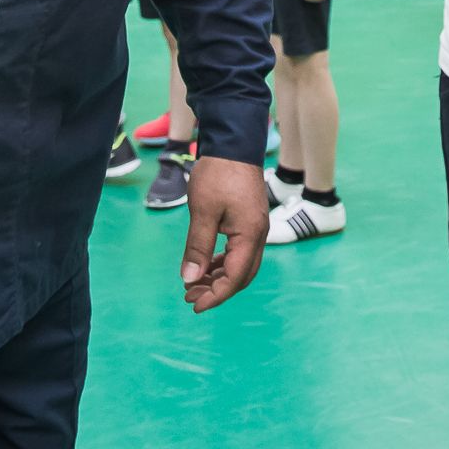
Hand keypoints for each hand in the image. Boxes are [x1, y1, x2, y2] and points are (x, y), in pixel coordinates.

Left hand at [180, 156, 266, 313]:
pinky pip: (239, 250)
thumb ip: (198, 248)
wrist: (233, 144)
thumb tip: (190, 279)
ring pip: (241, 264)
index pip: (235, 278)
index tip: (194, 305)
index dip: (215, 296)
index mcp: (250, 236)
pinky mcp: (250, 220)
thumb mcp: (203, 212)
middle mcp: (258, 235)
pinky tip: (206, 264)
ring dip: (218, 276)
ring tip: (194, 282)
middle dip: (217, 290)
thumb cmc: (218, 175)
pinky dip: (222, 262)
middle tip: (190, 296)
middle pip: (241, 276)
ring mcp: (256, 228)